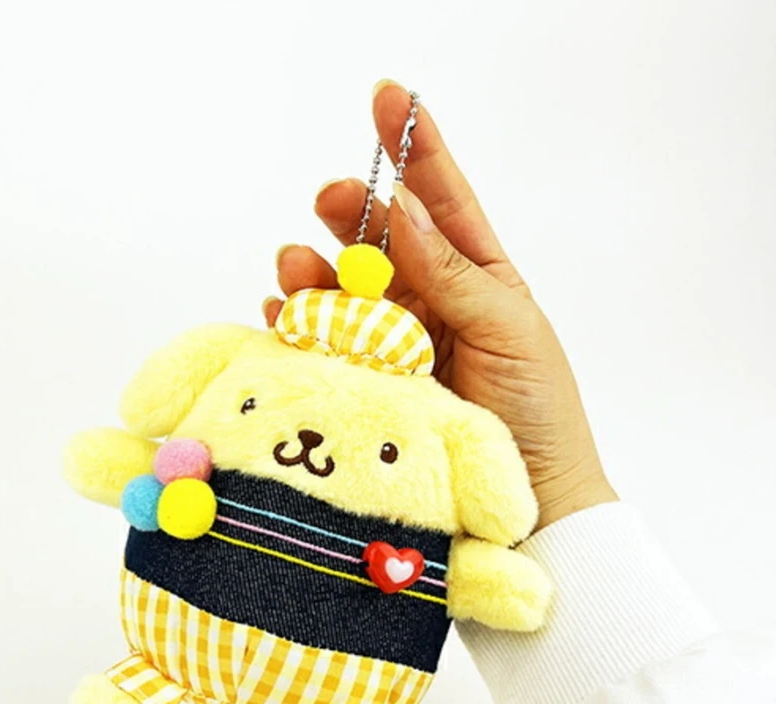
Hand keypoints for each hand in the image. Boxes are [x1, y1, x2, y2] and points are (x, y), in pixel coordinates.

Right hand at [263, 80, 616, 530]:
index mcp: (474, 276)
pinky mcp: (364, 384)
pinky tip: (278, 316)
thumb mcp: (507, 327)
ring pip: (339, 291)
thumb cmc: (536, 409)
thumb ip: (451, 272)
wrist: (528, 497)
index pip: (440, 200)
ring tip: (294, 270)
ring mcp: (392, 343)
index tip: (387, 96)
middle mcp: (427, 301)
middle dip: (346, 213)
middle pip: (375, 240)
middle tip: (326, 203)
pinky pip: (319, 345)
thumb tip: (402, 209)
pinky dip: (293, 327)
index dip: (413, 146)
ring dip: (311, 273)